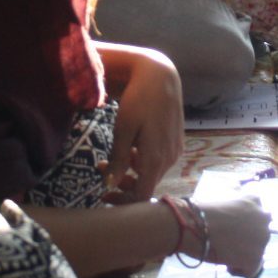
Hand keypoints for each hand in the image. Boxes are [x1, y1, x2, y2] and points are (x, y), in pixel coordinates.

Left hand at [103, 48, 184, 202]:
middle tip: (101, 168)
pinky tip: (132, 147)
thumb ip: (119, 159)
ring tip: (112, 155)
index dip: (123, 201)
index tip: (103, 195)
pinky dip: (143, 161)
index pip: (141, 195)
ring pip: (152, 174)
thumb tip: (111, 185)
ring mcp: (175, 151)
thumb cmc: (138, 100)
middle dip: (123, 183)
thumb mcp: (123, 129)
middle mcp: (169, 159)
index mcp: (155, 158)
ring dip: (132, 171)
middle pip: (146, 185)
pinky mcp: (176, 143)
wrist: (161, 77)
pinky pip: (159, 162)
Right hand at [192, 195, 271, 274]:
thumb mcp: (224, 203)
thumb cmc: (201, 213)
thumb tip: (236, 225)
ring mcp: (262, 239)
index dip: (245, 224)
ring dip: (243, 253)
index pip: (258, 215)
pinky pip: (250, 270)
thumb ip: (236, 212)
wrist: (194, 226)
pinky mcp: (255, 258)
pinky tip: (225, 263)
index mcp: (254, 201)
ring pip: (257, 252)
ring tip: (224, 252)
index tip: (232, 229)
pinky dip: (238, 269)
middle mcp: (263, 218)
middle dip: (247, 239)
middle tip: (228, 242)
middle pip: (260, 234)